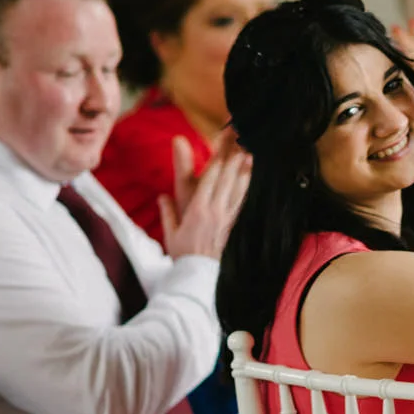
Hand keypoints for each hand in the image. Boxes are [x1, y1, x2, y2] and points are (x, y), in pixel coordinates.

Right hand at [160, 133, 250, 259]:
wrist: (199, 274)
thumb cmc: (182, 254)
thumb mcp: (170, 233)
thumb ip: (168, 212)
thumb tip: (162, 196)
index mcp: (198, 210)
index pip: (211, 178)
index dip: (219, 158)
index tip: (224, 142)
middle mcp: (215, 210)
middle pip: (227, 178)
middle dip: (234, 157)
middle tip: (241, 139)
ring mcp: (227, 217)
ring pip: (238, 188)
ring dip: (245, 169)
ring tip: (251, 152)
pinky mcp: (233, 223)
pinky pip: (241, 201)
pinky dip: (246, 187)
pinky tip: (251, 177)